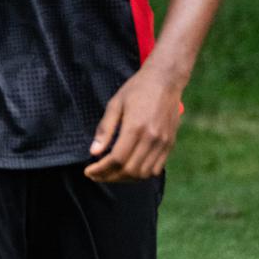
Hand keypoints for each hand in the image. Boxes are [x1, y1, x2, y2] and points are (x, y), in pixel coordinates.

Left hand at [84, 63, 182, 182]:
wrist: (165, 80)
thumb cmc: (137, 89)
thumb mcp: (115, 103)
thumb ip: (105, 129)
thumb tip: (94, 152)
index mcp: (135, 127)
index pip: (117, 159)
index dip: (101, 170)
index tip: (89, 171)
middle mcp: (151, 138)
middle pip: (129, 170)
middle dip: (110, 177)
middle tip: (96, 174)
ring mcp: (163, 143)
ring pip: (143, 174)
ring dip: (125, 178)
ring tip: (111, 173)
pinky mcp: (170, 144)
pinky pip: (155, 169)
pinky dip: (140, 174)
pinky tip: (129, 169)